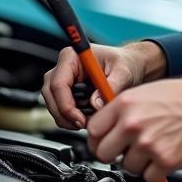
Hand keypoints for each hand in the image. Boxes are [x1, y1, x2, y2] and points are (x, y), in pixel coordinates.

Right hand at [42, 41, 167, 128]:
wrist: (130, 66)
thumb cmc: (126, 63)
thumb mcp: (124, 73)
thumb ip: (111, 86)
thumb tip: (95, 104)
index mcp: (73, 57)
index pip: (59, 84)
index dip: (66, 106)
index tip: (80, 119)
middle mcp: (64, 67)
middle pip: (51, 95)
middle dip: (65, 115)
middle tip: (83, 124)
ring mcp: (63, 79)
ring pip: (53, 104)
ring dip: (67, 118)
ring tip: (89, 121)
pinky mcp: (67, 91)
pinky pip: (60, 108)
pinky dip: (71, 118)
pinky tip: (87, 118)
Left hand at [86, 70, 181, 181]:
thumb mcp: (144, 92)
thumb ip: (120, 110)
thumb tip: (103, 128)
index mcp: (125, 104)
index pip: (91, 130)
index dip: (97, 138)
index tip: (103, 140)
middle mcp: (133, 124)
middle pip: (103, 153)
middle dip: (113, 153)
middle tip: (126, 149)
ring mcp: (148, 145)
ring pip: (126, 167)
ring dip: (138, 162)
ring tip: (154, 146)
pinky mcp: (165, 161)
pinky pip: (148, 177)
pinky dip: (156, 171)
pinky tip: (164, 154)